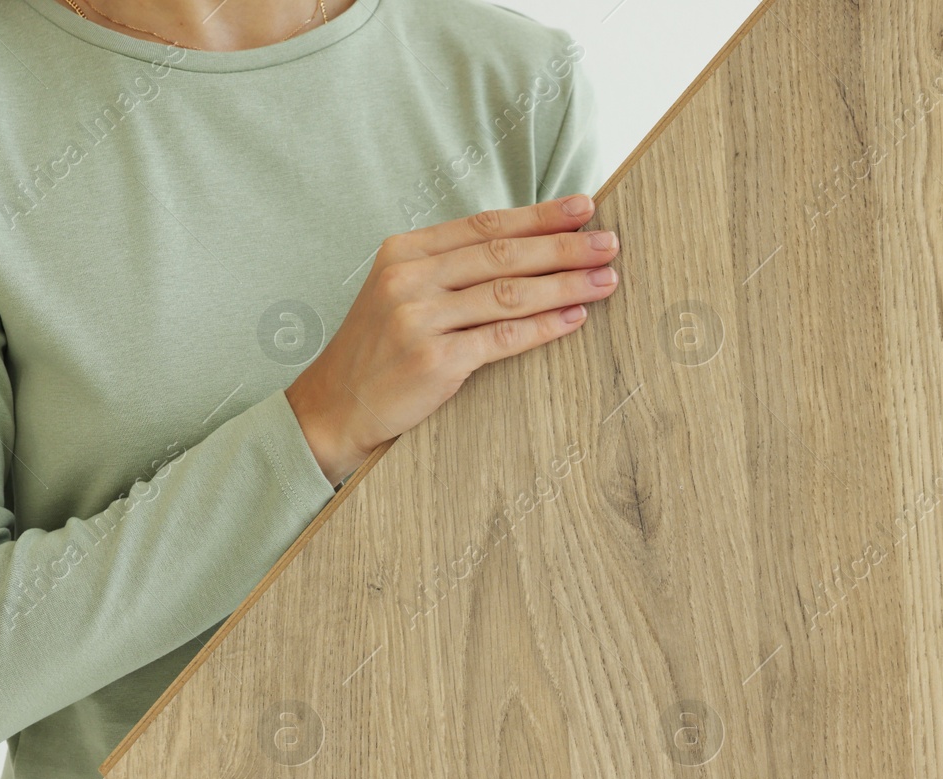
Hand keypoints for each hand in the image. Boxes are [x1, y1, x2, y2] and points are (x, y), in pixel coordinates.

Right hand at [285, 194, 621, 484]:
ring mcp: (419, 319)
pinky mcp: (433, 361)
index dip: (539, 215)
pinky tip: (575, 319)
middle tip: (610, 242)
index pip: (484, 225)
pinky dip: (543, 327)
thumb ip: (448, 270)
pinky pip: (501, 338)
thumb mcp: (399, 294)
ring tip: (605, 279)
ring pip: (508, 293)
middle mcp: (409, 279)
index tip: (584, 207)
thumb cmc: (377, 352)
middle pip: (503, 254)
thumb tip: (523, 249)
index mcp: (404, 252)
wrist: (332, 408)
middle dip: (563, 246)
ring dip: (564, 285)